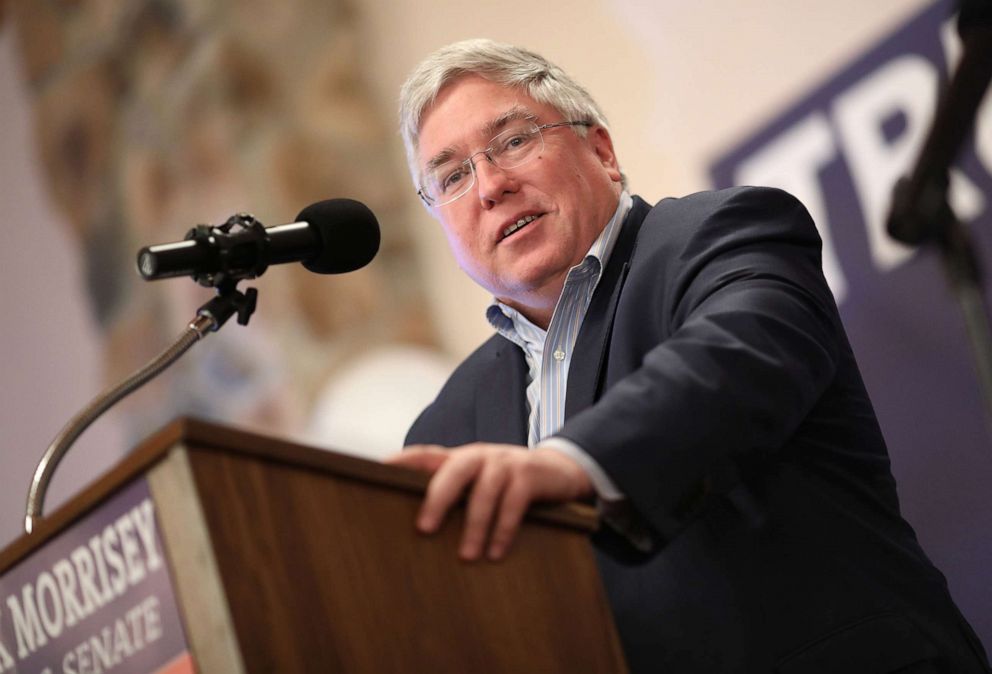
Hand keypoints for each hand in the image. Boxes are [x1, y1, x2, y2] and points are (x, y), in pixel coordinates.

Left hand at [385, 443, 593, 560]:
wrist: (560, 471)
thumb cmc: (508, 483)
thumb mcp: (480, 482)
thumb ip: (454, 494)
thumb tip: (417, 526)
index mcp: (461, 458)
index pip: (425, 454)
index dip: (402, 460)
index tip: (378, 471)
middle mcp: (480, 456)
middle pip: (454, 469)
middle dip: (438, 497)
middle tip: (424, 528)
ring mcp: (506, 464)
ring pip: (485, 491)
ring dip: (475, 526)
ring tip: (467, 556)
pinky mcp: (529, 476)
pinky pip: (514, 503)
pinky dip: (504, 529)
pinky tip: (496, 552)